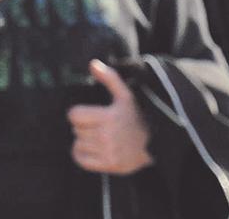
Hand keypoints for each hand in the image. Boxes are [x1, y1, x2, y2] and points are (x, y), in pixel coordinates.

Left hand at [68, 60, 152, 174]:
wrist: (154, 142)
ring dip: (83, 140)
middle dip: (83, 126)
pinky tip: (92, 148)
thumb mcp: (125, 95)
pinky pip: (81, 160)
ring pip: (77, 145)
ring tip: (95, 136)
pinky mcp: (109, 165)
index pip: (74, 115)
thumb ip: (109, 78)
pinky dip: (81, 154)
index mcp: (108, 116)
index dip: (78, 113)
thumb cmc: (136, 115)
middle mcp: (107, 136)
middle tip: (96, 125)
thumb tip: (92, 64)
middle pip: (76, 130)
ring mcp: (108, 152)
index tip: (87, 113)